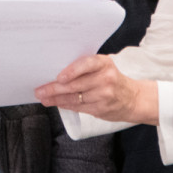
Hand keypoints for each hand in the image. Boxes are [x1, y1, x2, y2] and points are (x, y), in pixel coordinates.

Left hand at [34, 54, 158, 124]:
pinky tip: (56, 103)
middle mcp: (106, 78)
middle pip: (75, 85)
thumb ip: (84, 68)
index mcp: (104, 63)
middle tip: (40, 90)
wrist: (133, 99)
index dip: (72, 71)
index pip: (87, 64)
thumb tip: (56, 73)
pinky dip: (65, 105)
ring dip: (56, 99)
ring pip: (74, 98)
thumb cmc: (112, 79)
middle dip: (54, 88)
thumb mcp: (103, 67)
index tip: (59, 77)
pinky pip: (79, 107)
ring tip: (44, 98)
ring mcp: (104, 95)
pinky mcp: (102, 109)